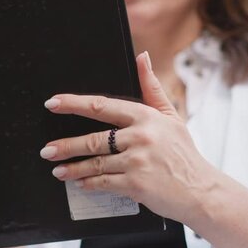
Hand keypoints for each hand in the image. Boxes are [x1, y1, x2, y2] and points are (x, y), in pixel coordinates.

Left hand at [40, 52, 218, 222]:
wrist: (200, 190)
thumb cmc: (183, 154)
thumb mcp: (171, 117)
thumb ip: (151, 88)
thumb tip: (141, 56)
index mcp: (145, 117)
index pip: (102, 106)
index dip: (74, 104)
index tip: (53, 103)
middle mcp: (140, 137)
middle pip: (93, 139)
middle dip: (65, 146)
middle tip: (47, 150)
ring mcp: (137, 162)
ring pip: (95, 163)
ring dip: (72, 168)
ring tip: (57, 169)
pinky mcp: (136, 184)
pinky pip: (103, 183)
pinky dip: (89, 184)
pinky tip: (79, 183)